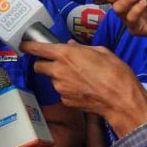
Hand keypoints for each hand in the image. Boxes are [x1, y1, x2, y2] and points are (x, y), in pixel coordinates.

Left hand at [23, 40, 146, 137]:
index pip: (37, 49)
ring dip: (59, 77)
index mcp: (66, 54)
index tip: (24, 45)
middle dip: (43, 63)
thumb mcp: (102, 52)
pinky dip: (68, 90)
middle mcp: (58, 70)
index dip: (28, 46)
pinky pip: (62, 92)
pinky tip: (83, 89)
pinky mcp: (65, 100)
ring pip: (52, 79)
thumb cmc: (115, 73)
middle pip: (38, 66)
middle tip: (55, 63)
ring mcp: (60, 87)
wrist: (122, 101)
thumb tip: (72, 46)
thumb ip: (82, 48)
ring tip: (79, 77)